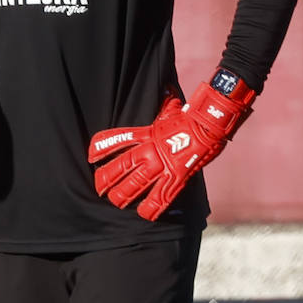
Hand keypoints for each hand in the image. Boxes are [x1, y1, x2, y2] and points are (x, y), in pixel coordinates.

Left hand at [88, 70, 255, 220]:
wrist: (211, 124)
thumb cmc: (191, 115)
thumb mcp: (170, 108)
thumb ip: (163, 106)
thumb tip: (166, 89)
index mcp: (146, 134)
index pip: (118, 140)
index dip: (102, 148)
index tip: (90, 156)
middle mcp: (151, 150)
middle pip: (122, 166)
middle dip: (107, 178)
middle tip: (98, 188)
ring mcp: (163, 164)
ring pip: (137, 184)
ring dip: (124, 195)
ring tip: (115, 202)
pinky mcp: (178, 177)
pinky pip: (162, 196)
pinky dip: (152, 207)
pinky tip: (145, 214)